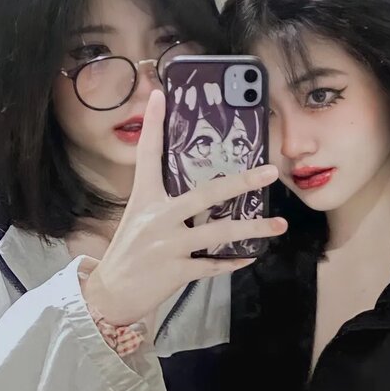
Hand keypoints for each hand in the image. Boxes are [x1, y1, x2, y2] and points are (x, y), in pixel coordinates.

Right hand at [83, 90, 286, 324]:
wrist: (110, 294)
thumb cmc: (129, 252)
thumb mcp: (139, 219)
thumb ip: (165, 202)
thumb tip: (200, 187)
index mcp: (144, 199)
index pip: (147, 155)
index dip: (152, 124)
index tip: (159, 95)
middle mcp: (157, 218)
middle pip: (204, 194)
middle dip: (240, 182)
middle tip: (270, 172)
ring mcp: (167, 246)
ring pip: (218, 233)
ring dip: (253, 229)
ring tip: (279, 225)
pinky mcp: (175, 271)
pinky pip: (212, 265)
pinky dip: (232, 262)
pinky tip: (250, 257)